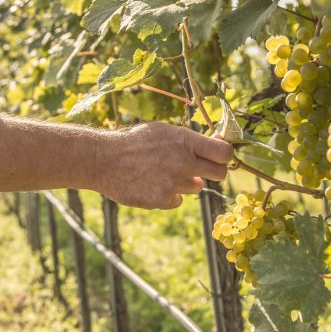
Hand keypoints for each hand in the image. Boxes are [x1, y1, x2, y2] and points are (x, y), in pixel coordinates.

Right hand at [96, 122, 233, 208]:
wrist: (104, 160)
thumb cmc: (135, 142)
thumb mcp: (164, 131)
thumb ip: (190, 140)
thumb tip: (218, 144)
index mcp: (184, 140)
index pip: (224, 152)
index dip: (226, 155)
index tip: (221, 156)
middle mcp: (183, 161)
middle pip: (220, 173)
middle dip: (215, 171)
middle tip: (203, 168)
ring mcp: (173, 182)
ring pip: (197, 186)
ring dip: (187, 181)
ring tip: (165, 172)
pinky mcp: (162, 200)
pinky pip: (178, 200)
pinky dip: (170, 194)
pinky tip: (154, 184)